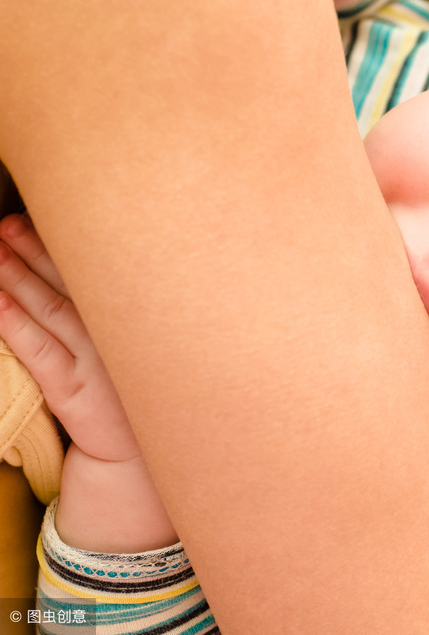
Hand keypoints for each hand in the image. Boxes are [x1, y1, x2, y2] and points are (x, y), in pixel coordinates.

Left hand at [0, 213, 175, 551]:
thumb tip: (115, 281)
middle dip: (39, 250)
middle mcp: (129, 341)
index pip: (111, 276)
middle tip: (9, 223)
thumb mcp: (155, 364)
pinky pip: (39, 350)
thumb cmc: (142, 410)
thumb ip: (144, 323)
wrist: (142, 474)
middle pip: (77, 284)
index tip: (57, 213)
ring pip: (53, 309)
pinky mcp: (77, 394)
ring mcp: (103, 366)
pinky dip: (13, 321)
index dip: (75, 245)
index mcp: (151, 328)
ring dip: (18, 276)